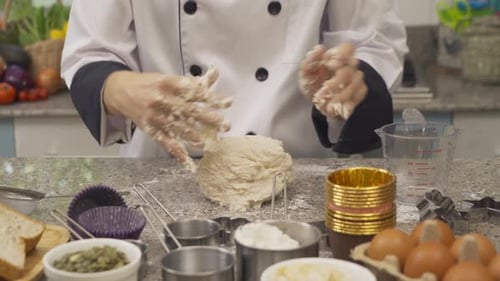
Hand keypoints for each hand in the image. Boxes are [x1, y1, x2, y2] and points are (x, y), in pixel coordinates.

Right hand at [103, 67, 231, 164]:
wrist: (119, 91)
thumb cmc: (149, 84)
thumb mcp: (169, 78)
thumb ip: (192, 81)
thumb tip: (215, 74)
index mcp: (167, 83)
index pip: (193, 91)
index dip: (211, 97)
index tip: (227, 102)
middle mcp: (161, 100)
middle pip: (188, 110)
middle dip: (209, 118)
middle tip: (225, 125)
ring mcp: (155, 116)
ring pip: (177, 128)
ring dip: (195, 136)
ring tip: (210, 142)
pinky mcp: (150, 129)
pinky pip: (164, 141)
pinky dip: (175, 150)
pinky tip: (186, 158)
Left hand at [299, 43, 366, 118]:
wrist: (317, 100)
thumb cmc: (312, 82)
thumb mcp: (305, 72)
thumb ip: (310, 60)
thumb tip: (320, 48)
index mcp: (335, 56)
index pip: (348, 48)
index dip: (341, 56)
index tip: (329, 66)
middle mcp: (349, 65)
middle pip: (349, 70)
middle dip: (334, 84)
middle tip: (321, 94)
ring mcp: (356, 78)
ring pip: (354, 85)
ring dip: (339, 96)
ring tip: (326, 105)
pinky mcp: (360, 91)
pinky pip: (358, 96)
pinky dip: (346, 104)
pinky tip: (336, 108)